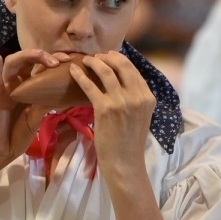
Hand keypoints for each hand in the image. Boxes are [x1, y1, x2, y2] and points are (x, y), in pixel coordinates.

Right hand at [0, 50, 62, 174]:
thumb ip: (45, 105)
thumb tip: (62, 96)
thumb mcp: (36, 118)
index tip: (69, 61)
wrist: (2, 151)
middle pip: (26, 60)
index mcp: (28, 88)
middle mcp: (17, 84)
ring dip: (27, 56)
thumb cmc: (18, 134)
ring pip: (12, 64)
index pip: (39, 67)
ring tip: (41, 57)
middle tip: (59, 61)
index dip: (53, 60)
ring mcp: (6, 89)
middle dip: (42, 55)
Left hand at [69, 51, 155, 182]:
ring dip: (93, 62)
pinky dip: (80, 75)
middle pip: (121, 65)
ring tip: (85, 60)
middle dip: (107, 57)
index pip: (133, 69)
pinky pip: (90, 85)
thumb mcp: (141, 116)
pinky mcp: (104, 108)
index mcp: (148, 97)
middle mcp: (137, 96)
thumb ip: (136, 99)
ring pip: (105, 71)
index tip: (109, 57)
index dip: (119, 59)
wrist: (124, 162)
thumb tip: (124, 83)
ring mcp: (121, 101)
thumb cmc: (129, 142)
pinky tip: (72, 70)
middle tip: (97, 57)